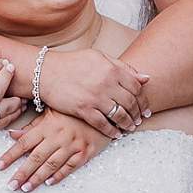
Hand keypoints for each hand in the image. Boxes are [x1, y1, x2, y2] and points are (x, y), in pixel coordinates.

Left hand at [0, 111, 110, 191]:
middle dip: (21, 172)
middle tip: (10, 185)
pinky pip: (71, 166)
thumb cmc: (73, 111)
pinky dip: (59, 175)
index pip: (24, 142)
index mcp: (47, 126)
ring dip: (37, 178)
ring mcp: (72, 145)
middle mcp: (58, 137)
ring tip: (25, 188)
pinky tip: (49, 183)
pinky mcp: (85, 152)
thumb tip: (12, 135)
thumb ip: (32, 126)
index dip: (10, 155)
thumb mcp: (51, 113)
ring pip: (51, 164)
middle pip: (36, 157)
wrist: (103, 109)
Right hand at [36, 48, 151, 137]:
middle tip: (139, 120)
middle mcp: (106, 83)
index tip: (146, 108)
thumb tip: (146, 78)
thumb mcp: (99, 57)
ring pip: (119, 115)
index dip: (144, 100)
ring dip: (127, 124)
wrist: (46, 72)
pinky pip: (103, 124)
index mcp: (112, 69)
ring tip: (130, 127)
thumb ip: (123, 67)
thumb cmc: (73, 63)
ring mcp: (95, 97)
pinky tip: (116, 134)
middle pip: (131, 103)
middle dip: (138, 114)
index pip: (137, 87)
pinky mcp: (83, 109)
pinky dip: (112, 132)